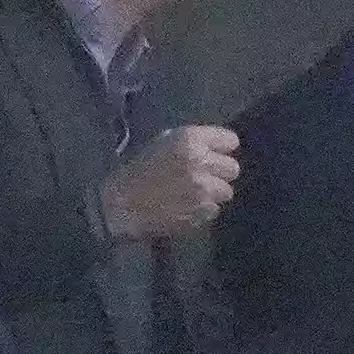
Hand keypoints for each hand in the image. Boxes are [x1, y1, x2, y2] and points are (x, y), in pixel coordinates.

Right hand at [99, 125, 239, 239]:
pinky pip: (214, 210)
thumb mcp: (163, 143)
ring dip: (213, 193)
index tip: (216, 154)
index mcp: (190, 140)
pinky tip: (186, 207)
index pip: (230, 140)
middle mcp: (201, 163)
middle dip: (220, 173)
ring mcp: (203, 190)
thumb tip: (216, 148)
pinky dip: (203, 211)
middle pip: (233, 168)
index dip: (223, 148)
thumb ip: (193, 143)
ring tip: (193, 194)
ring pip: (226, 192)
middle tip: (205, 177)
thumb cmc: (138, 170)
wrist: (120, 204)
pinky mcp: (201, 213)